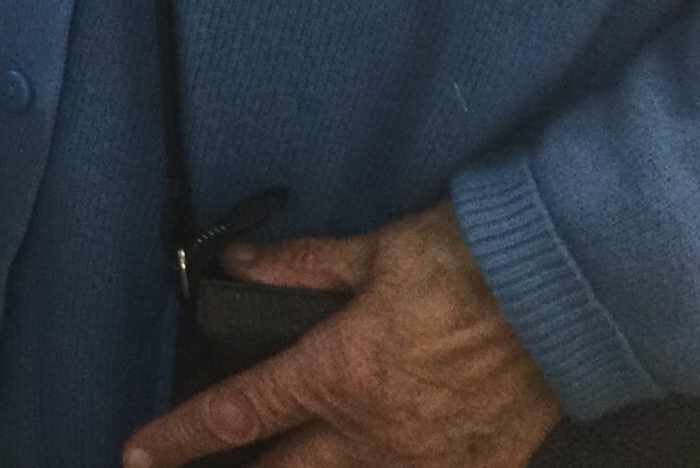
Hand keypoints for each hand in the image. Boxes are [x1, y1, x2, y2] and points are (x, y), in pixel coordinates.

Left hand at [124, 201, 562, 467]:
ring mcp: (427, 461)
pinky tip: (381, 463)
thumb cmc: (463, 265)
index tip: (139, 454)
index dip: (179, 437)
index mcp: (337, 374)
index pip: (238, 414)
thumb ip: (295, 269)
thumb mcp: (368, 254)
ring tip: (293, 460)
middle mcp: (374, 432)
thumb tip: (237, 266)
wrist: (560, 292)